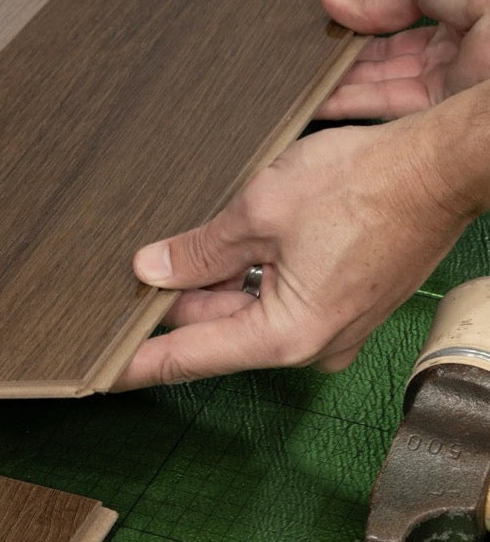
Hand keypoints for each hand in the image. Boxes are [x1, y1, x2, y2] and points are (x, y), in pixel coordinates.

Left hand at [113, 117, 471, 389]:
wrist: (441, 168)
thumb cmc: (367, 184)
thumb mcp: (260, 211)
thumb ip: (200, 249)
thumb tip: (153, 269)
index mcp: (285, 334)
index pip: (189, 357)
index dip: (138, 363)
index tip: (101, 374)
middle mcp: (308, 344)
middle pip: (216, 331)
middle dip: (171, 309)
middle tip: (123, 290)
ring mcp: (327, 328)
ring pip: (244, 313)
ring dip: (207, 288)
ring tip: (166, 259)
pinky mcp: (338, 306)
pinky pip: (274, 301)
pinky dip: (243, 281)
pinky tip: (216, 253)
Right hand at [318, 0, 489, 119]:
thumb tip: (335, 3)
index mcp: (460, 6)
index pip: (400, 23)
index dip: (363, 23)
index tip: (329, 23)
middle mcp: (454, 48)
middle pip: (386, 60)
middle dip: (347, 58)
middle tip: (309, 57)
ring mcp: (446, 82)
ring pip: (381, 86)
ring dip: (340, 84)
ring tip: (302, 80)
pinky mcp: (437, 111)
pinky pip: (386, 109)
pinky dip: (348, 105)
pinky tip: (317, 100)